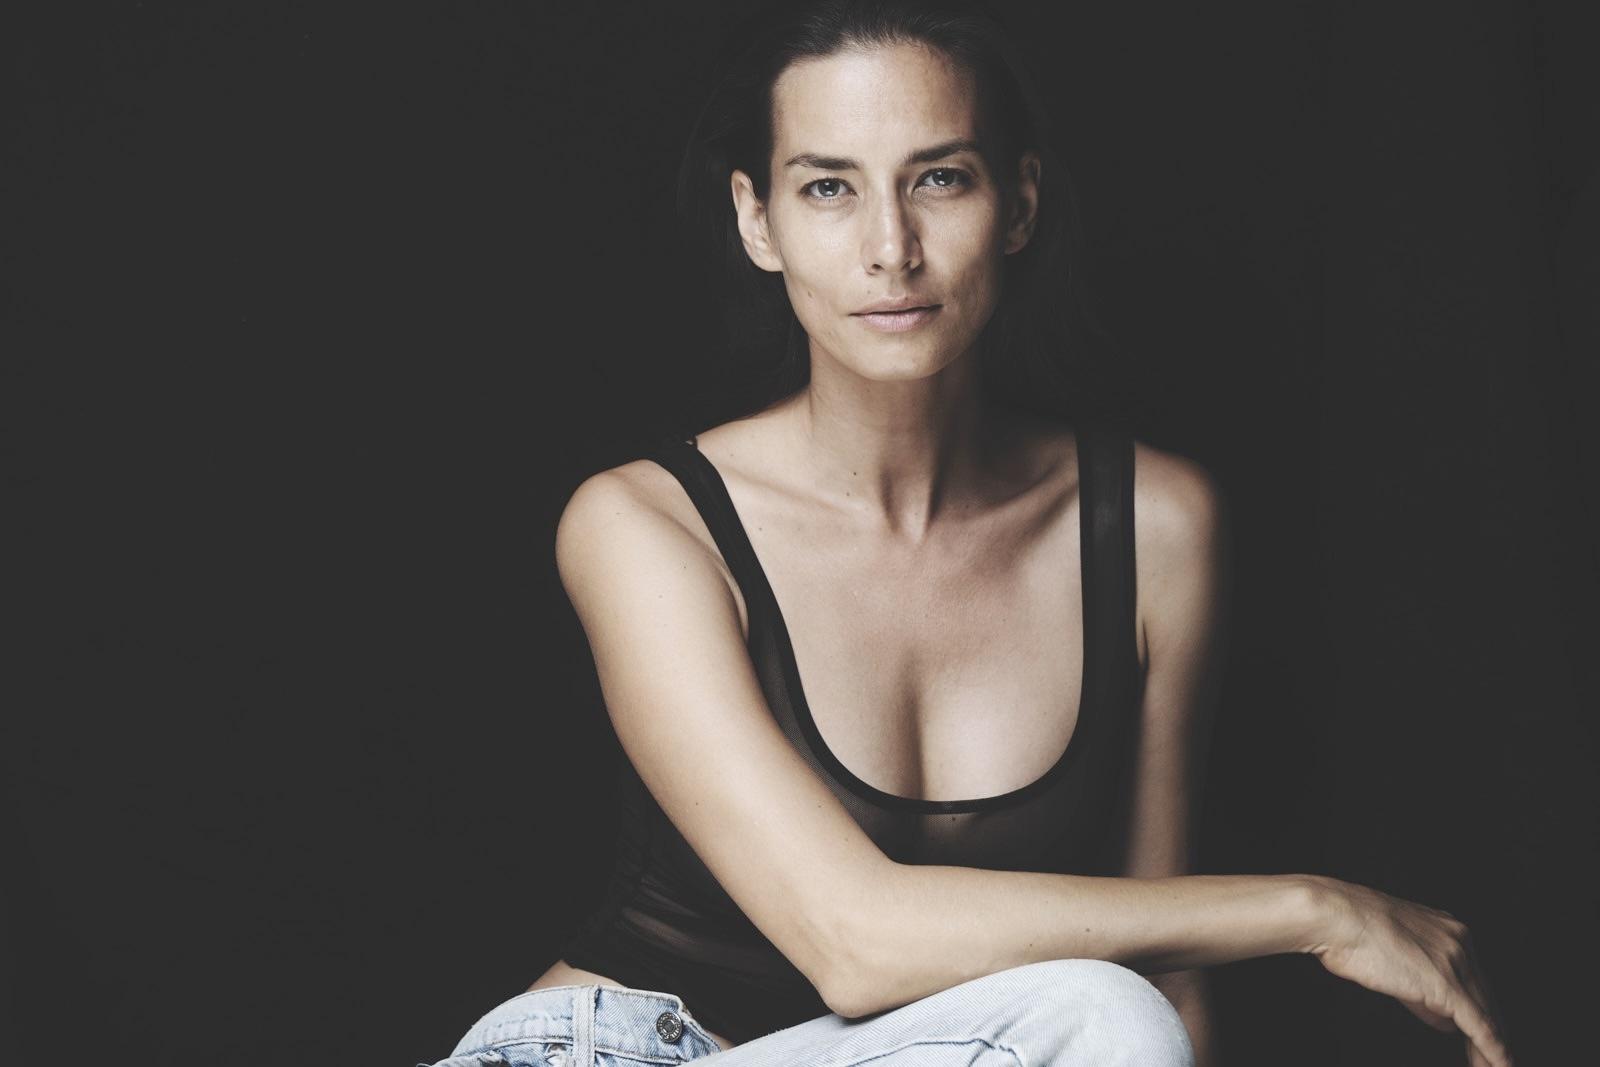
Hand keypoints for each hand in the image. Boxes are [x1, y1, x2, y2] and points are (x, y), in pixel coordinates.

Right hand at [1301, 876, 1511, 1066]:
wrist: (1336, 917)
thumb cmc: (1351, 930)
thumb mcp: (1394, 954)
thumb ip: (1424, 990)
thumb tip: (1443, 1019)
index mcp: (1448, 929)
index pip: (1474, 980)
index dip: (1480, 1010)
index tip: (1482, 1032)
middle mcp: (1460, 942)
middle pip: (1486, 998)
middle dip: (1492, 1032)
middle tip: (1492, 1059)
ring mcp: (1456, 962)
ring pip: (1487, 1015)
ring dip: (1492, 1048)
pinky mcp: (1446, 985)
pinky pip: (1480, 1026)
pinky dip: (1493, 1051)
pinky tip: (1500, 1064)